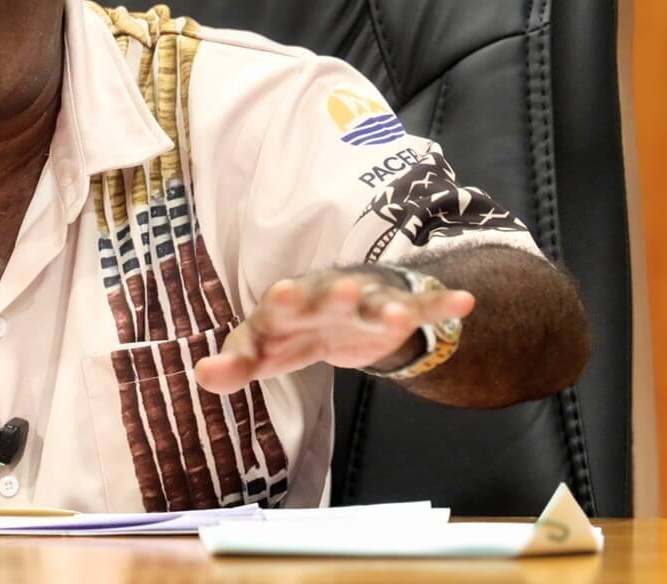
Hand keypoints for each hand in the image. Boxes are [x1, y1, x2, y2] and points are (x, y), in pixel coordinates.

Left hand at [193, 268, 475, 394]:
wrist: (336, 308)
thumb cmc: (289, 331)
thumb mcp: (258, 351)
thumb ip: (234, 365)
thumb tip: (202, 375)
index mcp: (287, 306)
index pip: (280, 305)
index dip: (282, 302)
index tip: (281, 295)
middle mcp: (325, 296)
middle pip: (330, 296)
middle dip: (336, 295)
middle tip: (342, 290)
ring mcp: (364, 301)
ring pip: (377, 304)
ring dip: (387, 306)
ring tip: (399, 313)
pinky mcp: (396, 309)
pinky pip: (421, 307)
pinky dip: (440, 304)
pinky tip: (463, 302)